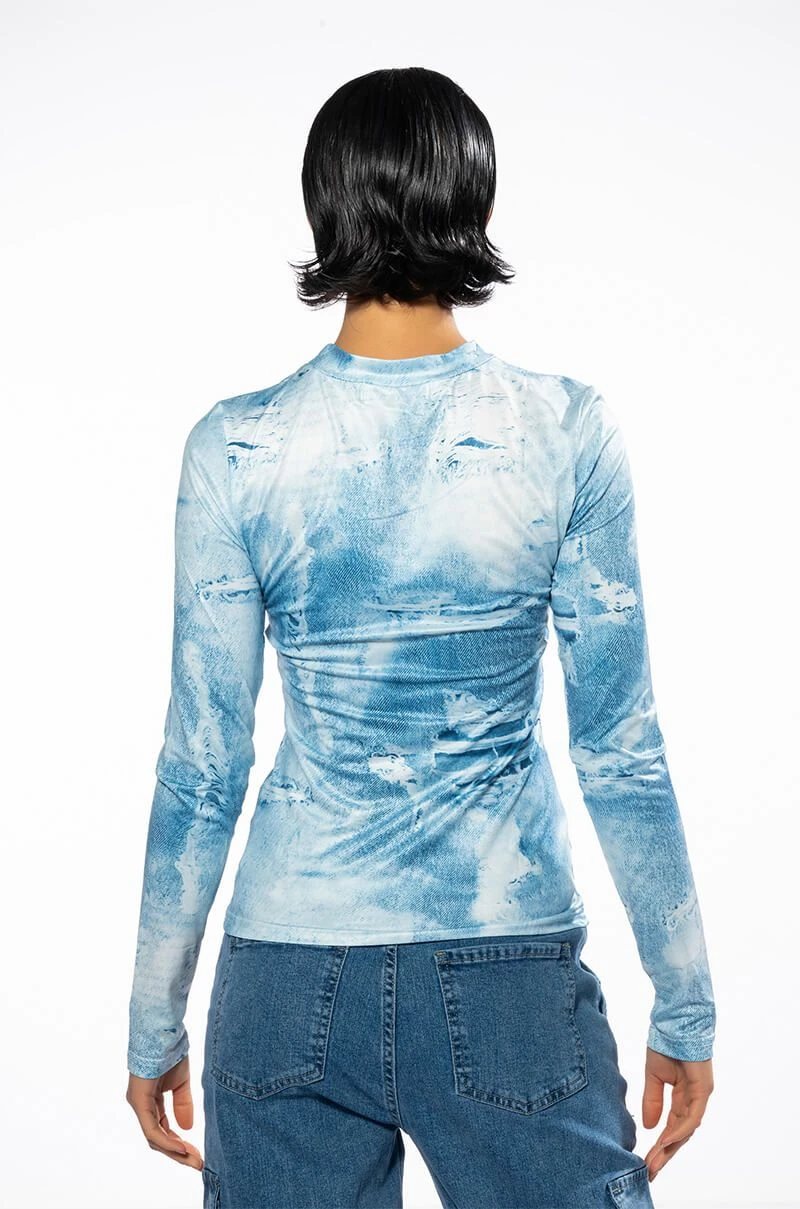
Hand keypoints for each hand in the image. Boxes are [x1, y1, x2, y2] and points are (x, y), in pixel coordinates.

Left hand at [126, 1054, 203, 1168]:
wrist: (164, 1033)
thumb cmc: (170, 1053)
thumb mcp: (181, 1083)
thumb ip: (183, 1105)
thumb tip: (187, 1128)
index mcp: (151, 1101)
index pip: (164, 1130)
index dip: (180, 1143)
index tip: (197, 1153)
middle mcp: (142, 1106)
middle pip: (159, 1138)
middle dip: (179, 1153)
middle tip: (197, 1163)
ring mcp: (138, 1104)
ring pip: (155, 1138)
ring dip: (174, 1151)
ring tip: (192, 1159)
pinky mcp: (139, 1101)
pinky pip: (152, 1129)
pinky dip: (167, 1140)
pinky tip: (181, 1146)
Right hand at [641, 1046, 713, 1178]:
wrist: (675, 1022)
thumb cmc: (666, 1044)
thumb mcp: (653, 1077)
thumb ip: (652, 1101)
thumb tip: (649, 1127)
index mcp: (683, 1097)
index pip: (671, 1128)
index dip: (660, 1146)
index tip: (647, 1161)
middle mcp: (693, 1101)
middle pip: (679, 1134)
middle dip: (664, 1154)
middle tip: (651, 1171)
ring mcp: (699, 1097)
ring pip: (685, 1130)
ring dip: (670, 1147)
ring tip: (655, 1162)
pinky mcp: (702, 1091)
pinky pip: (691, 1116)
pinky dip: (679, 1130)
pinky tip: (666, 1141)